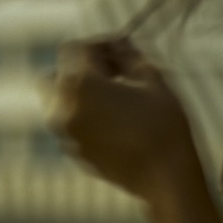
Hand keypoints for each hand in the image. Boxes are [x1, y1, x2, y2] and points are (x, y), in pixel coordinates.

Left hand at [43, 40, 204, 204]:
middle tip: (113, 72)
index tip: (121, 48)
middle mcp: (62, 109)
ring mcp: (65, 134)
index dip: (97, 43)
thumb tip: (119, 44)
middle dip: (80, 68)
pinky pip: (70, 125)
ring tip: (116, 97)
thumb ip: (129, 55)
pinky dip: (84, 116)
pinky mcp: (73, 153)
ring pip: (60, 102)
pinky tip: (115, 121)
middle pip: (56, 75)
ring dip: (81, 93)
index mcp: (79, 85)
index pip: (74, 49)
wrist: (166, 179)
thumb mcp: (152, 80)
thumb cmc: (164, 126)